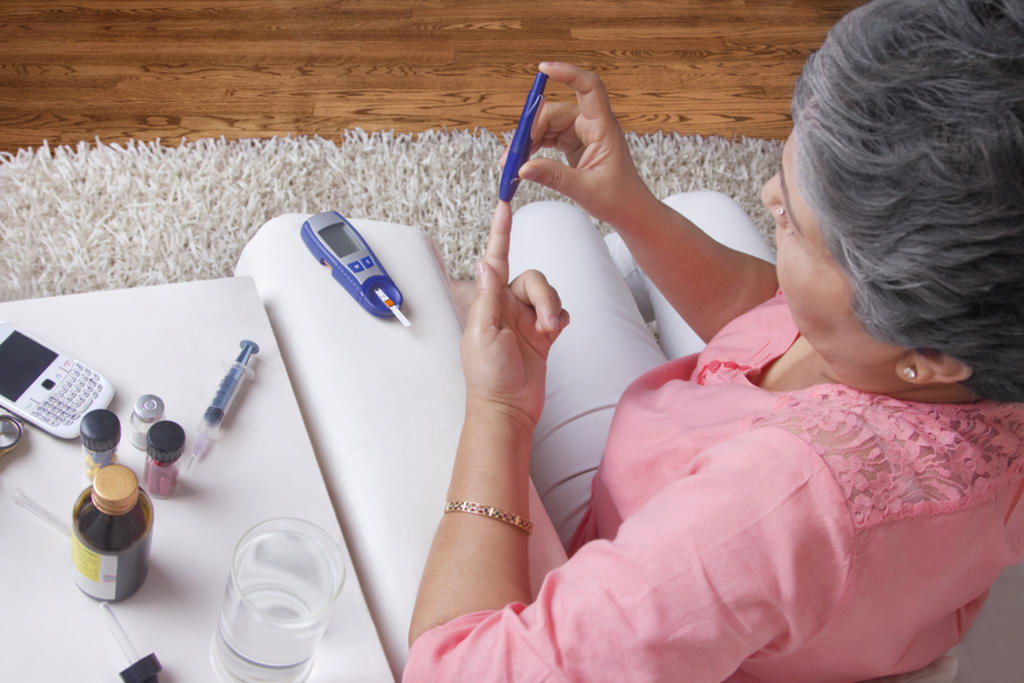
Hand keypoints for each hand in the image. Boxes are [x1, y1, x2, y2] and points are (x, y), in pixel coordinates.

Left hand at [460, 202, 568, 427]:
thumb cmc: (488, 376)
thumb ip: (487, 297)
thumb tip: (483, 261)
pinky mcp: (543, 335)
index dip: (500, 231)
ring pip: (548, 293)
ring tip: (549, 332)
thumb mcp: (482, 333)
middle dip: (544, 296)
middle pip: (533, 278)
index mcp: (488, 302)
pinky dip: (561, 317)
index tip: (504, 203)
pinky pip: (559, 312)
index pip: (496, 258)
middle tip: (545, 324)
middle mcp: (506, 306)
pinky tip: (556, 332)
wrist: (508, 408)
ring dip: (552, 309)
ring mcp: (525, 320)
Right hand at [516, 62, 657, 227]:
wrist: (628, 210)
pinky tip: (522, 161)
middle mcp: (592, 124)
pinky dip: (533, 147)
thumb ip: (553, 176)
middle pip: (555, 112)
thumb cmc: (618, 198)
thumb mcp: (584, 189)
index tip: (544, 68)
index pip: (588, 88)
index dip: (567, 73)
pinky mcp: (574, 143)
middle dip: (530, 128)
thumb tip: (523, 168)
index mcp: (603, 127)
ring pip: (548, 125)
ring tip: (512, 162)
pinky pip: (549, 137)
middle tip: (512, 153)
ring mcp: (582, 132)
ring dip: (528, 140)